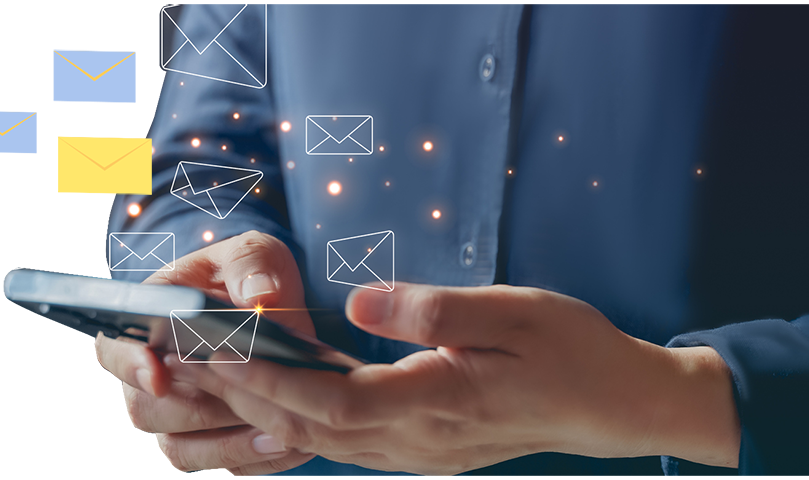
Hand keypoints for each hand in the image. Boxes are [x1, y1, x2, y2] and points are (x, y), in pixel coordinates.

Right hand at [95, 231, 315, 473]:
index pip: (115, 347)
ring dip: (224, 442)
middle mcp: (152, 370)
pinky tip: (284, 444)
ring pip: (176, 444)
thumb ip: (252, 265)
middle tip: (241, 400)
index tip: (157, 375)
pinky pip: (212, 460)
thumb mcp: (254, 253)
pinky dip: (245, 457)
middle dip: (193, 408)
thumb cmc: (249, 272)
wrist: (272, 302)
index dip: (131, 365)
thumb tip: (260, 296)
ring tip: (275, 432)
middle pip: (146, 408)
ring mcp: (176, 407)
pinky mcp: (206, 434)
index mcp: (147, 318)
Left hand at [173, 283, 740, 474]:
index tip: (217, 353)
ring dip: (267, 411)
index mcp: (437, 402)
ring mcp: (423, 455)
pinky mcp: (429, 452)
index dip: (267, 380)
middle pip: (313, 428)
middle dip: (246, 397)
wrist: (616, 406)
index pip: (329, 401)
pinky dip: (304, 425)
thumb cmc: (572, 352)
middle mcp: (420, 441)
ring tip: (222, 379)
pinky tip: (283, 406)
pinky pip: (350, 446)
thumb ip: (432, 310)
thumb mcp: (512, 313)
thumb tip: (359, 306)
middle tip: (192, 365)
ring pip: (326, 443)